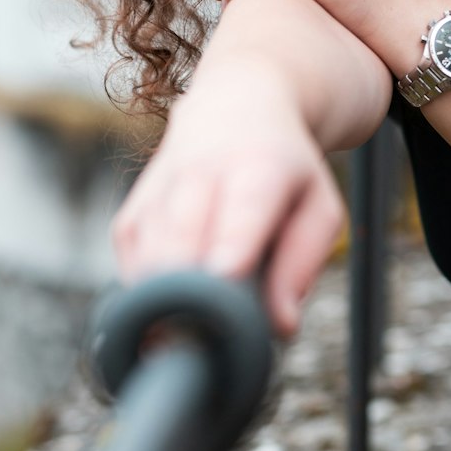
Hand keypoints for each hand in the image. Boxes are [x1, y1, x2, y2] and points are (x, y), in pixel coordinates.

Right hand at [111, 62, 345, 337]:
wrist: (235, 104)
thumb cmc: (286, 170)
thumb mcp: (319, 207)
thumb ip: (303, 264)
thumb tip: (280, 327)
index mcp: (259, 167)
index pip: (242, 209)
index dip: (231, 245)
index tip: (226, 277)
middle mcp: (201, 172)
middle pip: (182, 235)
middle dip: (188, 291)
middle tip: (200, 347)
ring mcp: (158, 191)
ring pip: (148, 254)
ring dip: (163, 302)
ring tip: (182, 342)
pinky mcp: (131, 214)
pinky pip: (131, 264)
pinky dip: (146, 294)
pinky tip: (168, 311)